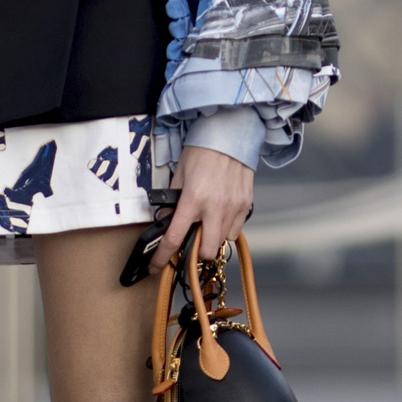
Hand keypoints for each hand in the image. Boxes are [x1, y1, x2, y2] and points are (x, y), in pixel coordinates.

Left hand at [161, 144, 254, 267]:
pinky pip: (236, 230)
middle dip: (196, 251)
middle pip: (205, 251)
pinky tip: (221, 215)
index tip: (155, 267)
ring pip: (221, 241)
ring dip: (211, 238)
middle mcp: (214, 207)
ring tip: (207, 221)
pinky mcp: (246, 204)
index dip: (162, 257)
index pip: (174, 238)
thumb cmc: (201, 151)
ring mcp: (233, 207)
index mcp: (193, 199)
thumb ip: (173, 201)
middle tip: (191, 238)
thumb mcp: (178, 175)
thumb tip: (168, 222)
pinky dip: (226, 229)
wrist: (229, 134)